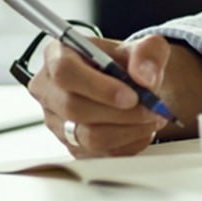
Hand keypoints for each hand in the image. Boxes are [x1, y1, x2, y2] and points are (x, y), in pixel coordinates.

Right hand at [27, 34, 171, 157]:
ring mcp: (56, 121)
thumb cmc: (130, 63)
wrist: (132, 86)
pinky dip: (128, 144)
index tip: (131, 96)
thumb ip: (149, 53)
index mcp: (59, 54)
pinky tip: (142, 129)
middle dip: (120, 112)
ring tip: (152, 118)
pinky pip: (98, 153)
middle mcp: (49, 89)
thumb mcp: (147, 47)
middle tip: (151, 109)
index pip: (65, 72)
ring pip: (87, 136)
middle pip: (74, 108)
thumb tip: (145, 77)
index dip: (98, 87)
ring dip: (128, 130)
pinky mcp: (70, 146)